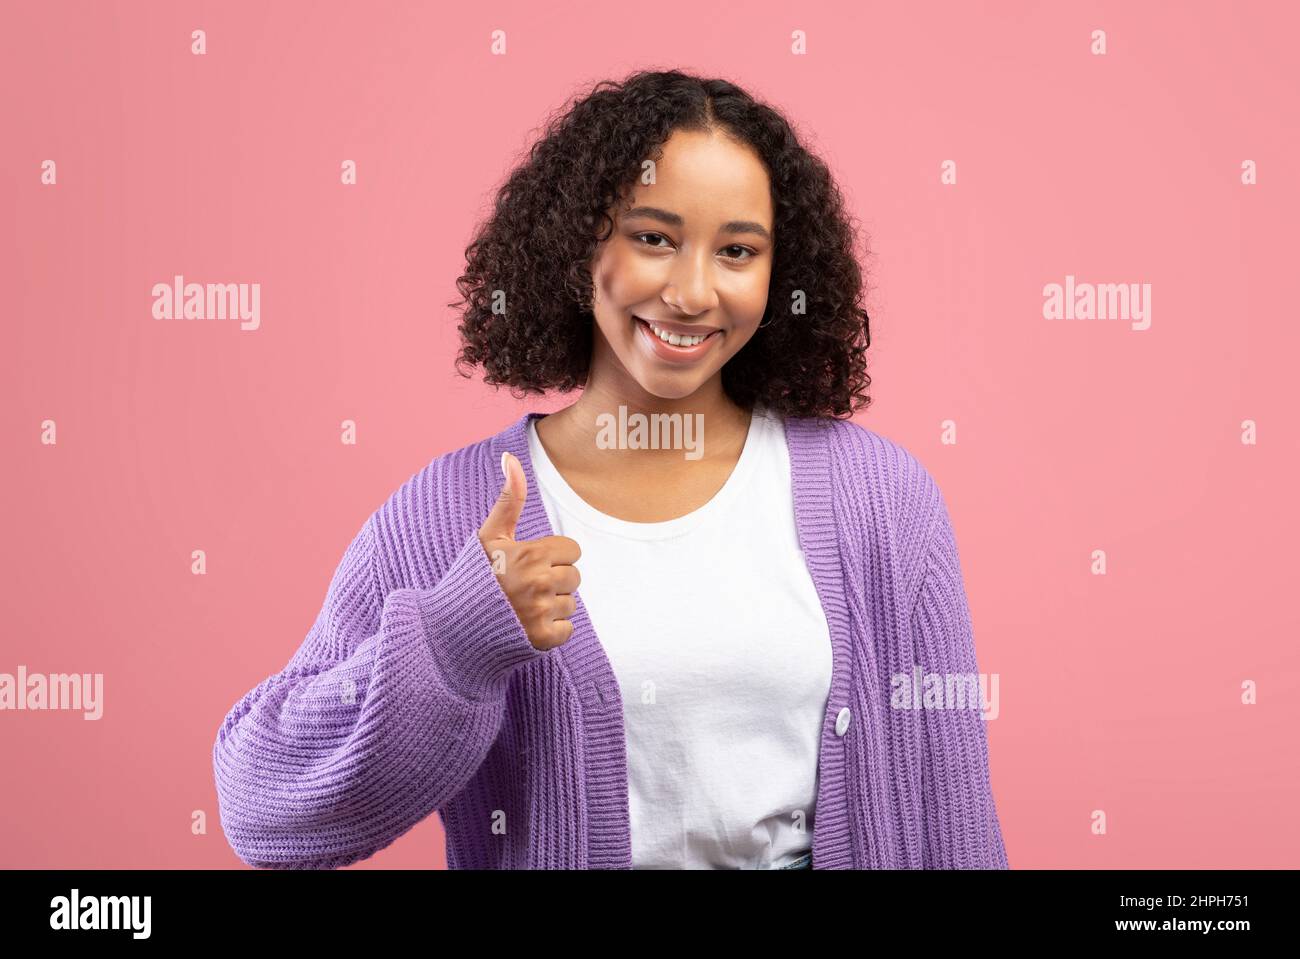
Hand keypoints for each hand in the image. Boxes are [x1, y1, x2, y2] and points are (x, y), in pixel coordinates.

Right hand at [477, 452, 581, 650]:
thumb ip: (510, 498)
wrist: (452, 626)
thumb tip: (510, 456)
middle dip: (554, 580)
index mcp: (531, 554)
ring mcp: (541, 612)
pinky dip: (551, 630)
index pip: (572, 550)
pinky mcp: (542, 639)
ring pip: (570, 604)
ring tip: (522, 606)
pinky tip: (526, 624)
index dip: (552, 556)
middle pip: (574, 577)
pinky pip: (566, 630)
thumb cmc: (473, 575)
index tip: (528, 563)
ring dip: (552, 606)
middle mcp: (539, 582)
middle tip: (524, 586)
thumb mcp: (490, 535)